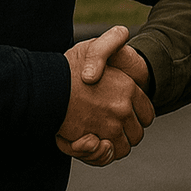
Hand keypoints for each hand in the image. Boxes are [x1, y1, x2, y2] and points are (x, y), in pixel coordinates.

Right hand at [56, 31, 153, 165]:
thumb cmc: (68, 66)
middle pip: (136, 133)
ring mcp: (109, 126)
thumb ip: (114, 39)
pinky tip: (89, 142)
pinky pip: (106, 156)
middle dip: (126, 133)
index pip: (147, 113)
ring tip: (99, 136)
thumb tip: (125, 35)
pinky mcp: (93, 141)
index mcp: (129, 87)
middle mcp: (122, 108)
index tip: (123, 114)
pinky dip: (100, 154)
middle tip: (109, 126)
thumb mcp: (94, 45)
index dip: (137, 116)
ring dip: (113, 145)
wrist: (43, 86)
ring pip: (123, 147)